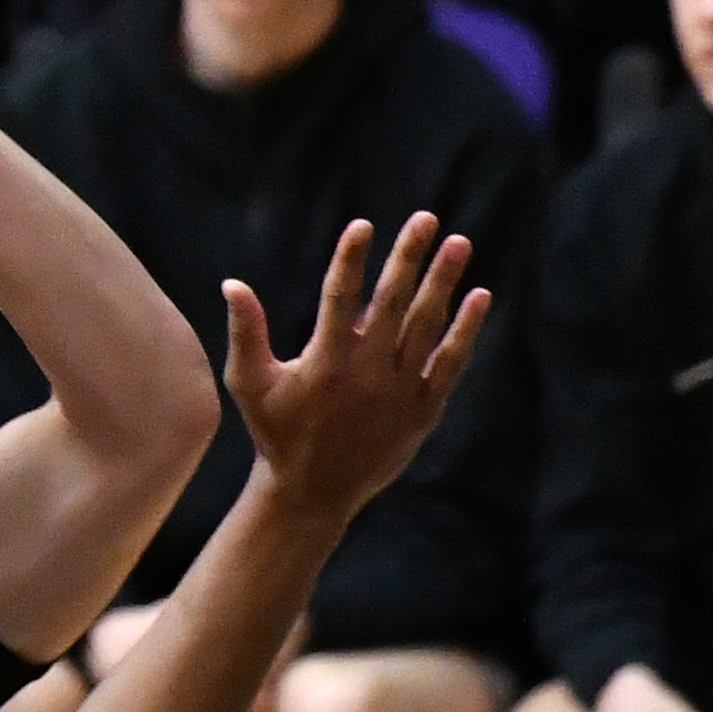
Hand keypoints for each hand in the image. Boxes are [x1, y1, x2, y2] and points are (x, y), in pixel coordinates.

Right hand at [215, 212, 484, 527]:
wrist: (313, 493)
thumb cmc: (276, 432)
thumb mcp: (250, 384)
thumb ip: (245, 332)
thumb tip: (233, 283)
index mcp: (325, 360)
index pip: (340, 297)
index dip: (351, 258)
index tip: (364, 224)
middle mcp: (366, 371)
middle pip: (393, 302)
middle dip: (409, 257)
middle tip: (426, 218)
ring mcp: (399, 390)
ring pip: (427, 326)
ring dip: (444, 282)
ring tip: (459, 243)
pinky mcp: (423, 409)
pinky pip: (450, 363)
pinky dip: (466, 331)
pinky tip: (479, 297)